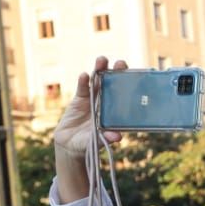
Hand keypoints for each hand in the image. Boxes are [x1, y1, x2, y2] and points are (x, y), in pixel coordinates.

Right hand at [52, 56, 127, 199]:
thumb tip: (117, 136)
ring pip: (97, 82)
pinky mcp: (79, 99)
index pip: (123, 95)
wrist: (70, 146)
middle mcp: (105, 103)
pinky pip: (82, 88)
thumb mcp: (96, 142)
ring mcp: (92, 100)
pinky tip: (85, 75)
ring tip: (102, 59)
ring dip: (99, 70)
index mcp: (115, 112)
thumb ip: (105, 138)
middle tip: (121, 63)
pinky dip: (83, 81)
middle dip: (116, 72)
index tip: (134, 75)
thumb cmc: (88, 144)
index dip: (128, 85)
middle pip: (112, 84)